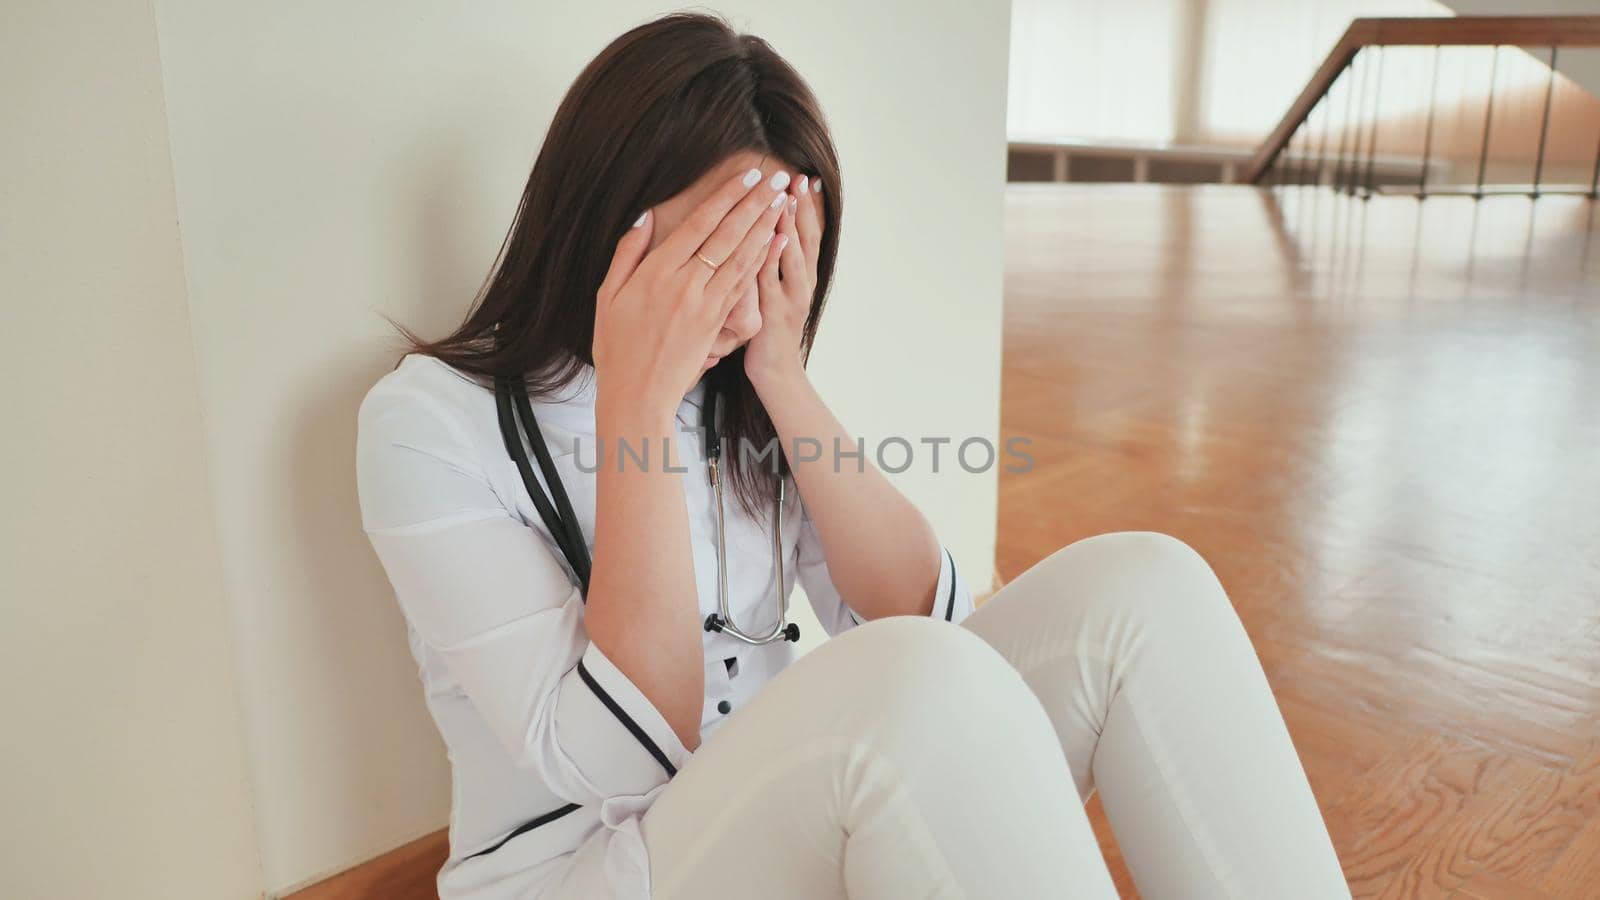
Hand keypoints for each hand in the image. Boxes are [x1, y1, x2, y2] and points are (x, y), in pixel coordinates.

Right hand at [593, 167, 789, 420]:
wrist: (637, 394)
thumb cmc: (617, 346)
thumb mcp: (608, 296)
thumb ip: (627, 253)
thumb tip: (645, 217)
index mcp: (656, 273)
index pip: (699, 225)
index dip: (726, 197)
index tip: (746, 175)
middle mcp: (686, 285)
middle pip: (727, 236)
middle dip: (753, 204)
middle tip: (774, 179)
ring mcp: (705, 305)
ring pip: (741, 259)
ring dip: (764, 228)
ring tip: (780, 203)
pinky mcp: (718, 323)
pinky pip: (743, 285)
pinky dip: (760, 261)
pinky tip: (774, 243)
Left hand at [746, 174, 823, 389]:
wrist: (775, 373)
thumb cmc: (770, 330)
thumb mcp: (776, 290)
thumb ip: (774, 262)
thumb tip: (772, 230)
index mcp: (803, 276)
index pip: (809, 233)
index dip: (809, 206)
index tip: (806, 177)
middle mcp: (803, 284)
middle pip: (807, 239)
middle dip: (803, 208)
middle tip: (799, 178)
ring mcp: (790, 299)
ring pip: (794, 257)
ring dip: (792, 226)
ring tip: (789, 197)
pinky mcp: (774, 315)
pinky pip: (772, 282)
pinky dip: (774, 259)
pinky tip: (774, 238)